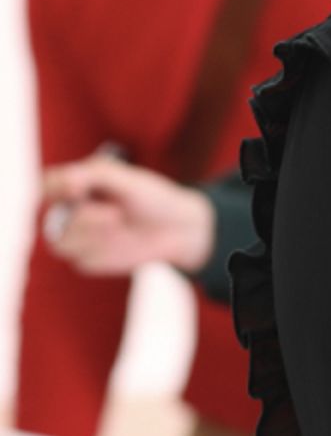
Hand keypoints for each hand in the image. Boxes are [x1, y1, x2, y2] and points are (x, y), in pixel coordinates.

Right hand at [40, 154, 214, 274]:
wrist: (176, 229)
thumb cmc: (152, 197)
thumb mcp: (128, 179)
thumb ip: (95, 174)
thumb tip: (65, 182)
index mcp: (78, 185)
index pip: (49, 185)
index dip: (57, 189)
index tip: (78, 189)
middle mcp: (72, 210)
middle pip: (56, 219)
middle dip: (88, 218)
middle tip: (117, 213)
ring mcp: (78, 236)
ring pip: (63, 244)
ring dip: (94, 235)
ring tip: (120, 224)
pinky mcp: (87, 258)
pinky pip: (82, 261)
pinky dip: (104, 253)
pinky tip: (123, 242)